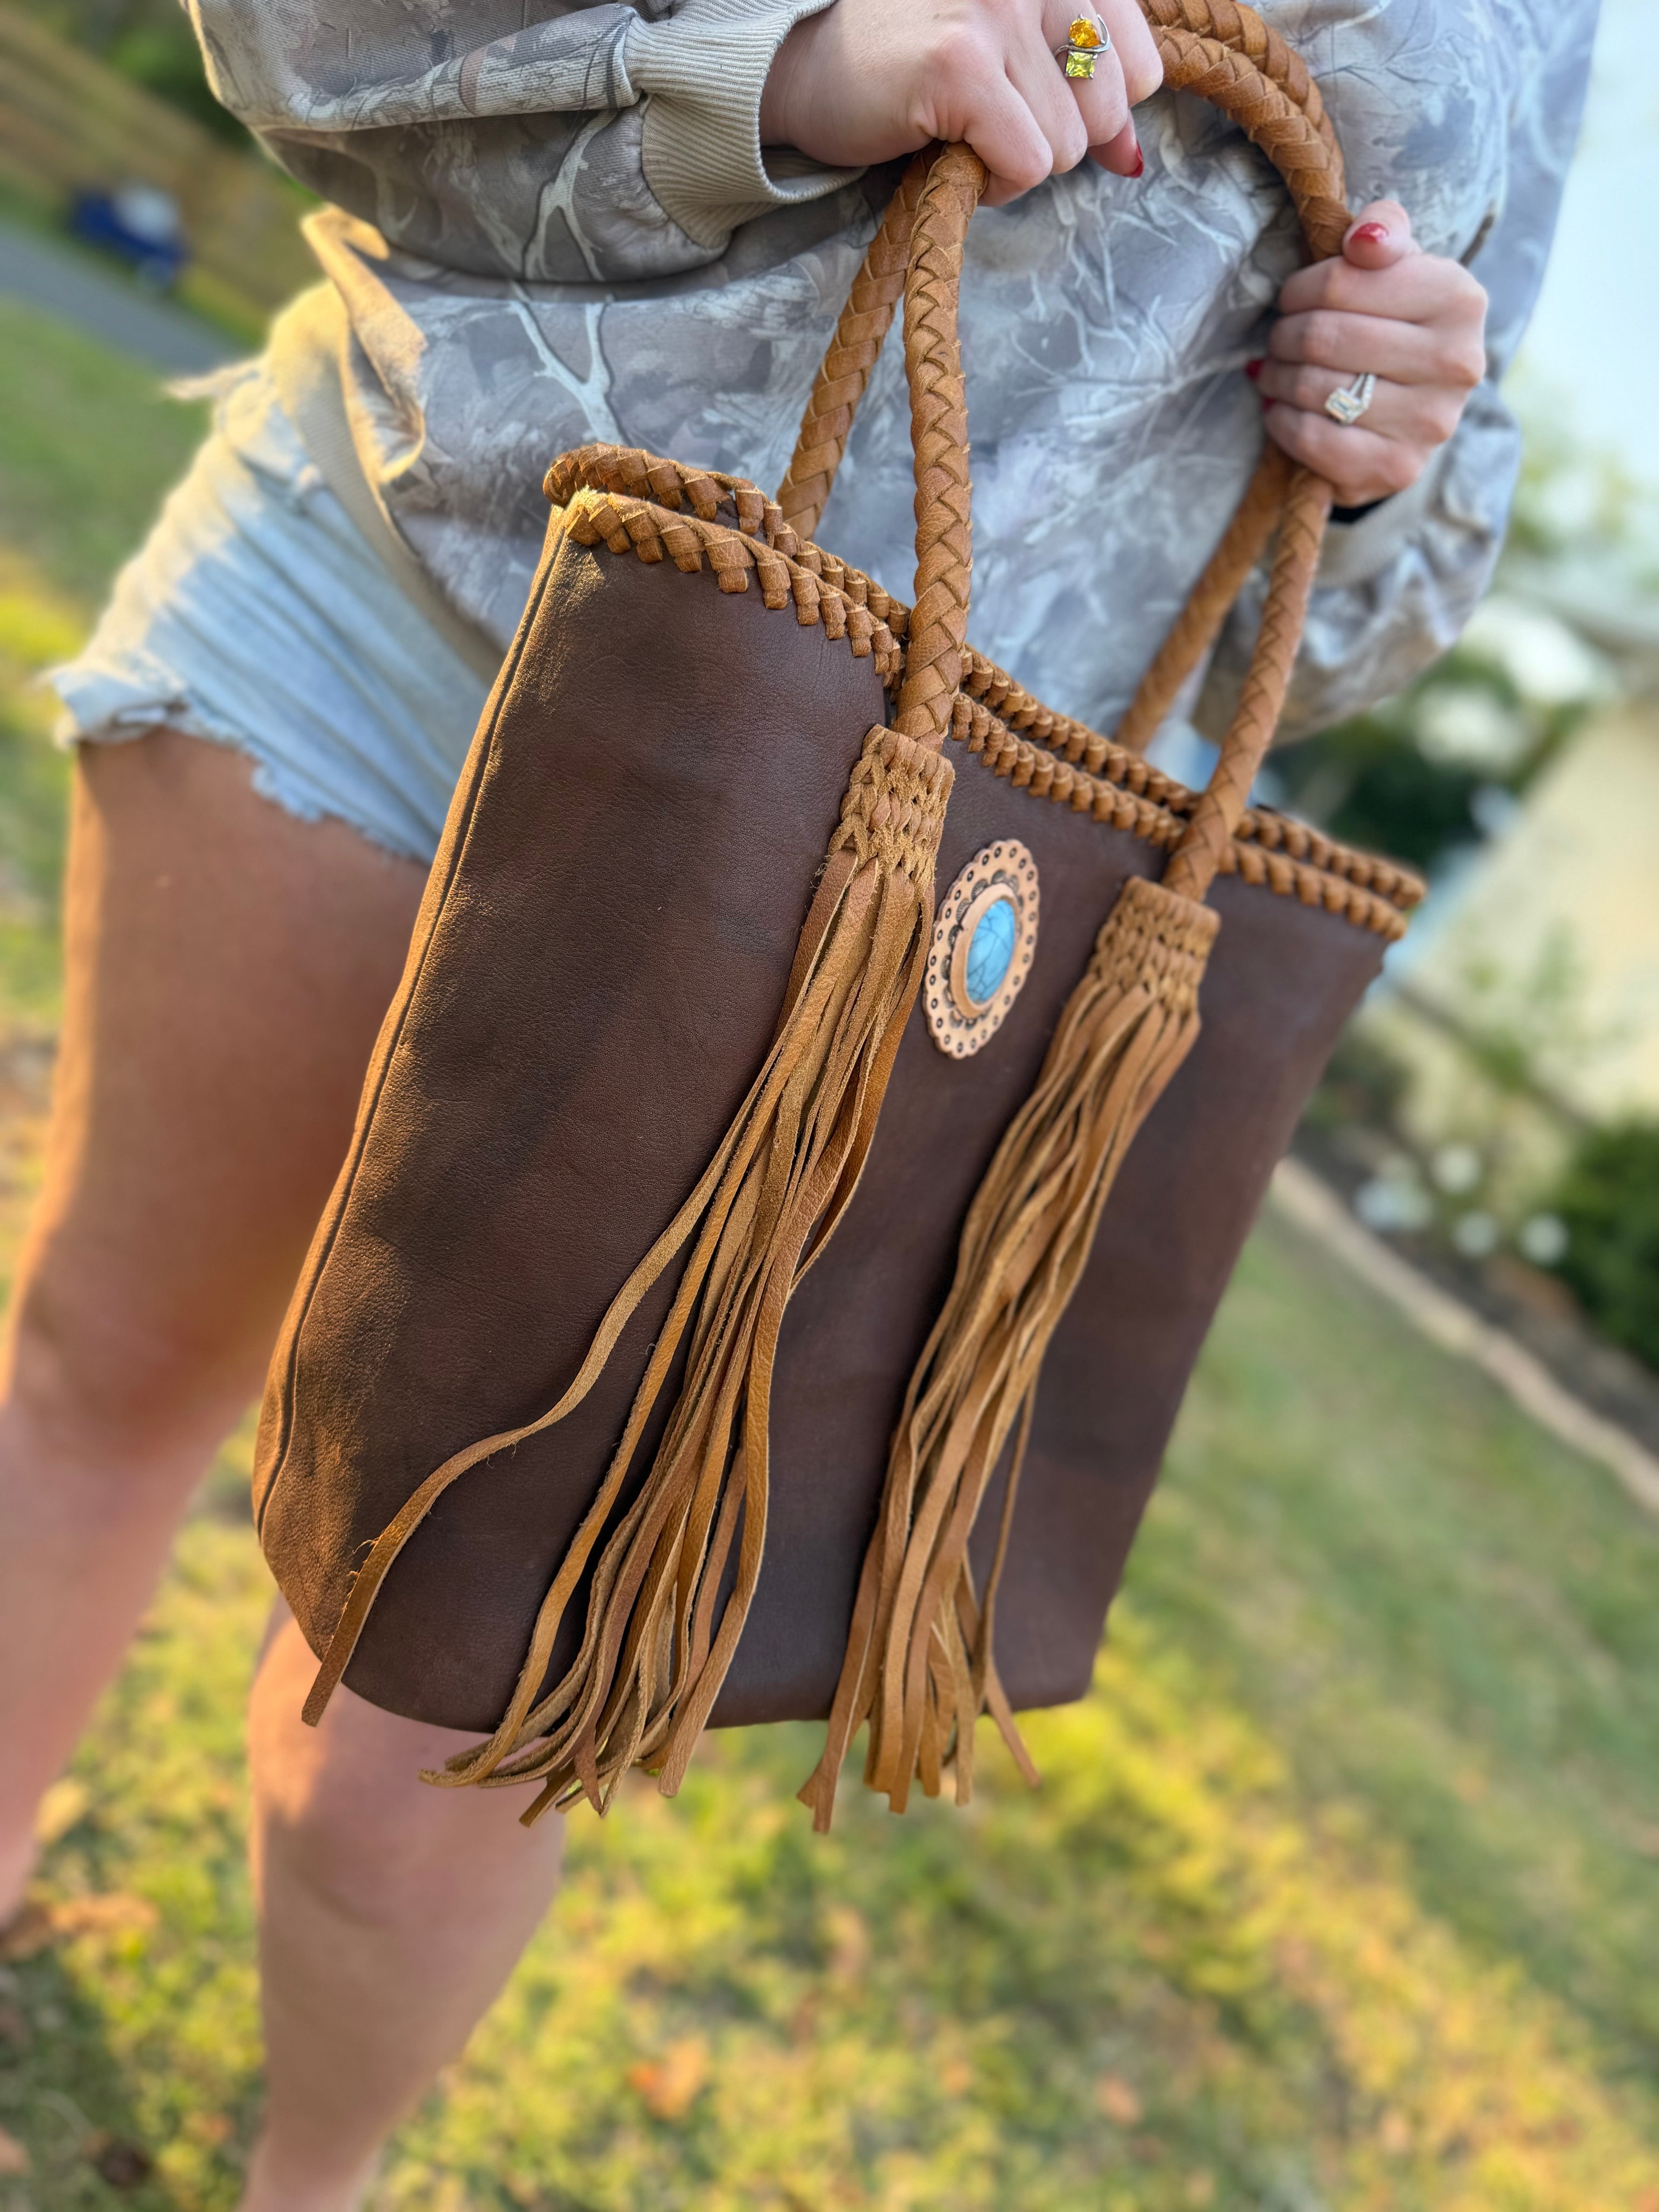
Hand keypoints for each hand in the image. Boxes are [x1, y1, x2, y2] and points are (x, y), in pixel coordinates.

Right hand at [759, 0, 1163, 204]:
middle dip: (1056, 140)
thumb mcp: (1012, 53)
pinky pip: (1027, 164)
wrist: (808, 68)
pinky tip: (953, 157)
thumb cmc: (910, 63)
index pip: (1140, 60)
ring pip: (1068, 144)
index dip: (1103, 111)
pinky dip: (995, 185)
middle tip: (993, 124)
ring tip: (965, 136)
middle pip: (1109, 107)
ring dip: (1017, 165)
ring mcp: (997, 12)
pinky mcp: (961, 65)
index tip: (1047, 115)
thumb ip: (1080, 87)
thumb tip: (1130, 157)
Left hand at [1252, 201, 1488, 507]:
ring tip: (1273, 371)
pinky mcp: (1398, 468)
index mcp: (1459, 299)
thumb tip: (1363, 236)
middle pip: (1324, 336)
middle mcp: (1456, 362)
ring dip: (1277, 377)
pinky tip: (1280, 409)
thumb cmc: (1398, 324)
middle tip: (1278, 337)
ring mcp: (1430, 422)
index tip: (1292, 297)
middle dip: (1285, 335)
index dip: (1301, 288)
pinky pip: (1312, 438)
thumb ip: (1383, 232)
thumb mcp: (1399, 266)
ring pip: (1315, 387)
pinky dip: (1282, 422)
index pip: (1344, 281)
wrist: (1418, 407)